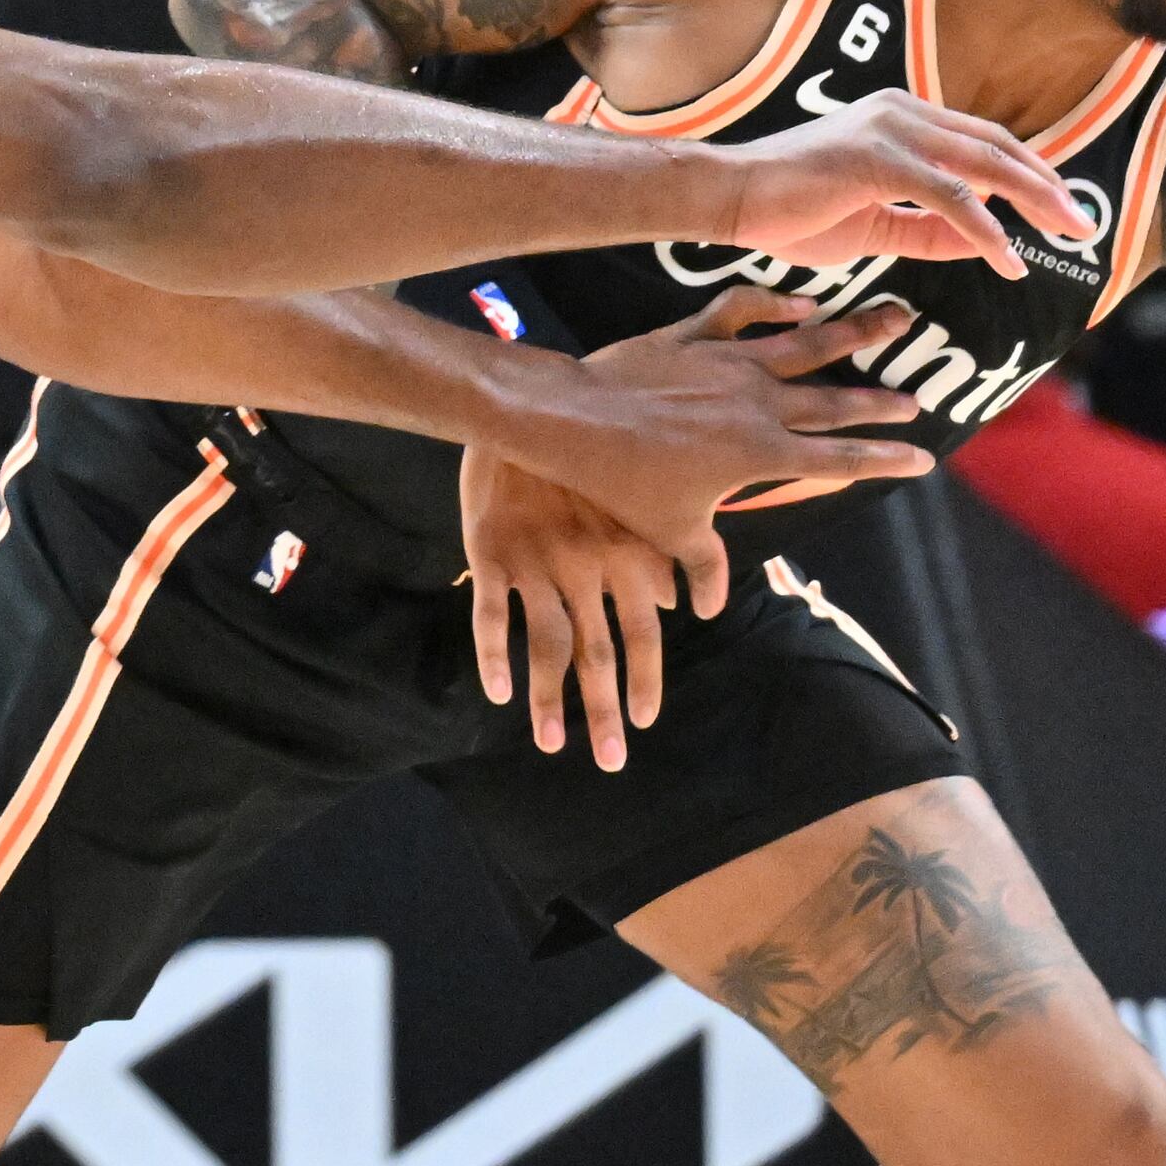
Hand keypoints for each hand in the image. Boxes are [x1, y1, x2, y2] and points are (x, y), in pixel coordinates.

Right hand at [462, 450, 683, 769]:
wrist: (523, 405)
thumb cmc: (592, 449)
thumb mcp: (637, 492)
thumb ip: (659, 550)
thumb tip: (674, 605)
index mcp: (625, 552)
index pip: (642, 631)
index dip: (644, 679)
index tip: (645, 720)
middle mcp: (585, 566)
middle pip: (596, 652)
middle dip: (603, 709)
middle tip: (610, 759)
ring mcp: (535, 564)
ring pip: (544, 644)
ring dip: (548, 699)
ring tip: (553, 744)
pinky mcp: (490, 554)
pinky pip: (490, 614)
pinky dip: (493, 654)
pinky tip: (497, 692)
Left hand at [487, 289, 935, 614]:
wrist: (574, 422)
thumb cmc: (622, 482)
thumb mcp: (670, 529)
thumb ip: (702, 564)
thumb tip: (712, 609)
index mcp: (761, 454)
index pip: (838, 460)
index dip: (884, 459)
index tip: (923, 458)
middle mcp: (758, 404)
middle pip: (835, 402)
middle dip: (881, 403)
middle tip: (917, 400)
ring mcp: (729, 364)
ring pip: (807, 343)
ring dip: (857, 332)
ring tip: (899, 317)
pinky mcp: (695, 336)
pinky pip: (742, 311)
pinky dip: (774, 301)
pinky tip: (803, 301)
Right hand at [718, 91, 1094, 278]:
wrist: (731, 197)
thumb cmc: (790, 211)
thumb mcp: (874, 225)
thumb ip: (926, 230)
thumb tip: (981, 241)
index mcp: (902, 120)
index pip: (983, 142)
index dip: (1027, 173)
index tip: (1060, 207)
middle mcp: (904, 114)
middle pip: (997, 147)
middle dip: (1047, 186)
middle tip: (1083, 224)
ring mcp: (893, 132)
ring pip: (985, 166)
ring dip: (1035, 202)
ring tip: (1067, 234)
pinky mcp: (879, 160)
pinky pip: (951, 198)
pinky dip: (986, 230)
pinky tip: (1009, 259)